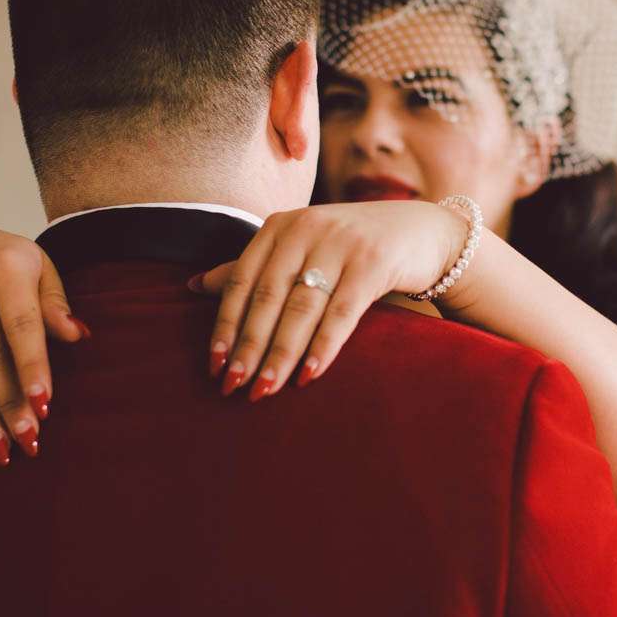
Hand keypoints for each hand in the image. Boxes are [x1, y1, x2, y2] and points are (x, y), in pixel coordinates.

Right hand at [0, 226, 85, 464]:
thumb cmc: (12, 267)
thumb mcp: (40, 271)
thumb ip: (56, 304)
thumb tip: (77, 335)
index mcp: (2, 265)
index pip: (21, 325)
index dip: (32, 367)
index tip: (44, 406)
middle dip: (9, 403)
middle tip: (29, 440)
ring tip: (3, 451)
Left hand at [195, 201, 468, 400]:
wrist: (422, 232)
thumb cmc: (350, 246)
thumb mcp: (299, 247)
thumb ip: (252, 267)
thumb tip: (194, 285)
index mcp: (279, 226)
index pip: (242, 280)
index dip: (226, 325)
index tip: (214, 364)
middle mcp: (305, 229)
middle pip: (268, 297)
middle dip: (249, 346)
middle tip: (233, 386)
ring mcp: (340, 244)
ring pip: (301, 308)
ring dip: (281, 353)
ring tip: (265, 389)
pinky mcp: (373, 263)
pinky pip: (342, 312)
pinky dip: (324, 346)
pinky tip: (309, 375)